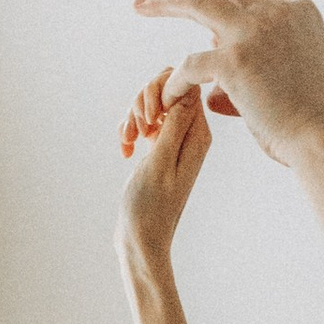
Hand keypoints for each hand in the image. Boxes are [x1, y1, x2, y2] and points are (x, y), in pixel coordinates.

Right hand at [116, 73, 212, 268]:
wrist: (141, 239)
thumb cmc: (150, 207)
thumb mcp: (161, 161)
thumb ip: (176, 122)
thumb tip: (190, 86)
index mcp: (197, 136)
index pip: (186, 85)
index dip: (160, 90)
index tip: (148, 118)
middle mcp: (191, 135)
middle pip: (167, 89)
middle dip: (143, 102)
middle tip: (137, 129)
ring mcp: (175, 140)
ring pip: (152, 103)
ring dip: (133, 116)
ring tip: (127, 141)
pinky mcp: (161, 147)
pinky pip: (145, 122)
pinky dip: (131, 129)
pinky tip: (125, 148)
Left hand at [132, 0, 323, 168]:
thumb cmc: (318, 126)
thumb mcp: (294, 84)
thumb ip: (253, 77)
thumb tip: (214, 93)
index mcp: (296, 10)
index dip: (224, 2)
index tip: (202, 13)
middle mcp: (274, 10)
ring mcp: (253, 31)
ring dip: (165, 0)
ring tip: (142, 5)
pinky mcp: (235, 61)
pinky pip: (189, 64)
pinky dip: (174, 82)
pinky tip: (164, 98)